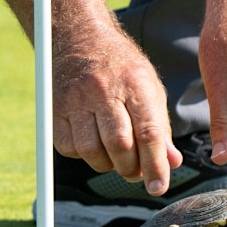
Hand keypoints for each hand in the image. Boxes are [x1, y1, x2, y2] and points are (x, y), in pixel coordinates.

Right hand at [53, 30, 181, 195]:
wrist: (79, 38)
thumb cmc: (122, 70)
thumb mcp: (149, 89)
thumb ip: (160, 128)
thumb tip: (171, 163)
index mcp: (135, 84)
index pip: (148, 133)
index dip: (155, 165)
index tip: (158, 187)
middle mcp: (103, 90)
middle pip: (119, 145)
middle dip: (131, 169)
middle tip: (136, 173)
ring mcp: (76, 98)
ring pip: (91, 150)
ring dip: (107, 165)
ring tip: (116, 159)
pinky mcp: (55, 108)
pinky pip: (68, 147)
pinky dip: (83, 156)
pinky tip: (93, 145)